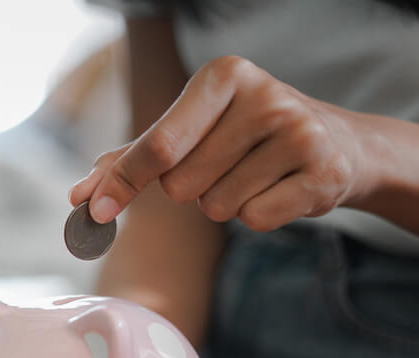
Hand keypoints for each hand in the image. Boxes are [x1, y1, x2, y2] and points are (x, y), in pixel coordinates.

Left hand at [70, 55, 372, 232]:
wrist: (338, 145)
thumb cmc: (244, 138)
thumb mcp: (191, 133)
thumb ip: (132, 160)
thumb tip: (79, 196)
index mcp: (223, 76)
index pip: (158, 144)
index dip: (123, 183)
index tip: (93, 212)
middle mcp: (264, 95)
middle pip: (183, 184)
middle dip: (193, 190)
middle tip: (228, 166)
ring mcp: (299, 132)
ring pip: (218, 207)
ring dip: (228, 203)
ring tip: (257, 175)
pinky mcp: (324, 172)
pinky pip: (256, 220)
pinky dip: (260, 216)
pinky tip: (281, 188)